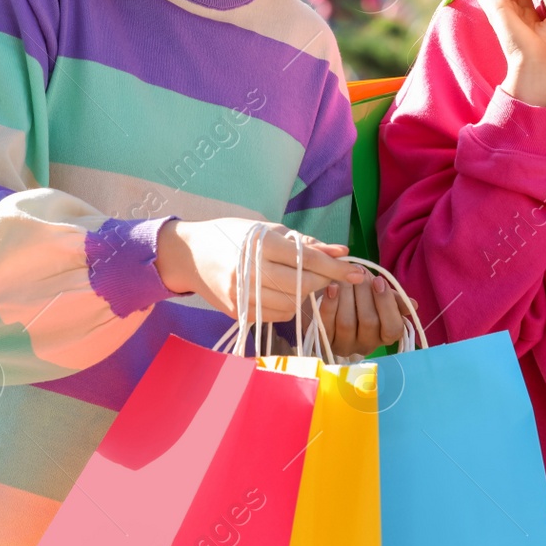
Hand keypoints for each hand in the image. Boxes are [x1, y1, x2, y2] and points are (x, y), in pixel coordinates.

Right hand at [154, 219, 364, 321]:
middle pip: (302, 285)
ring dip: (307, 296)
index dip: (336, 268)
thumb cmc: (233, 235)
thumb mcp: (269, 230)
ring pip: (291, 305)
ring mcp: (242, 295)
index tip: (357, 271)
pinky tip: (286, 292)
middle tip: (332, 275)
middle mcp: (250, 270)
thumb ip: (307, 243)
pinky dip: (289, 306)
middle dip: (324, 281)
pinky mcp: (238, 312)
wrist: (188, 254)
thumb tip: (341, 252)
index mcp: (260, 244)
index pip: (307, 259)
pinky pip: (276, 316)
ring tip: (306, 281)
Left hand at [317, 277, 419, 356]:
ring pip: (347, 323)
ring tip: (344, 276)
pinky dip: (330, 303)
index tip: (378, 280)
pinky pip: (327, 323)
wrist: (330, 297)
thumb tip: (412, 305)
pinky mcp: (324, 340)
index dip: (386, 304)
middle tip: (359, 273)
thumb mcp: (379, 296)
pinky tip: (331, 286)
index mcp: (385, 335)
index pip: (393, 328)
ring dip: (347, 296)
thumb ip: (394, 299)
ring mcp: (344, 345)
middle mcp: (367, 345)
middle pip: (369, 322)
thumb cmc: (360, 296)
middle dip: (364, 294)